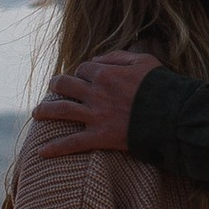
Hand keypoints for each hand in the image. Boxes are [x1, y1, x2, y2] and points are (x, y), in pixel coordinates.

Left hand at [30, 50, 160, 151]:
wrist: (172, 116)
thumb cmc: (161, 87)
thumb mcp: (144, 61)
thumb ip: (118, 57)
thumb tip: (95, 60)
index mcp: (105, 73)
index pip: (83, 69)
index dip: (81, 72)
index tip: (83, 78)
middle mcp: (95, 93)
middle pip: (65, 85)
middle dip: (56, 85)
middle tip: (52, 88)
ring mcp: (95, 116)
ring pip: (61, 110)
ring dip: (45, 111)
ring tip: (36, 113)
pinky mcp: (99, 137)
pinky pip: (72, 143)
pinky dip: (55, 148)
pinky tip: (40, 152)